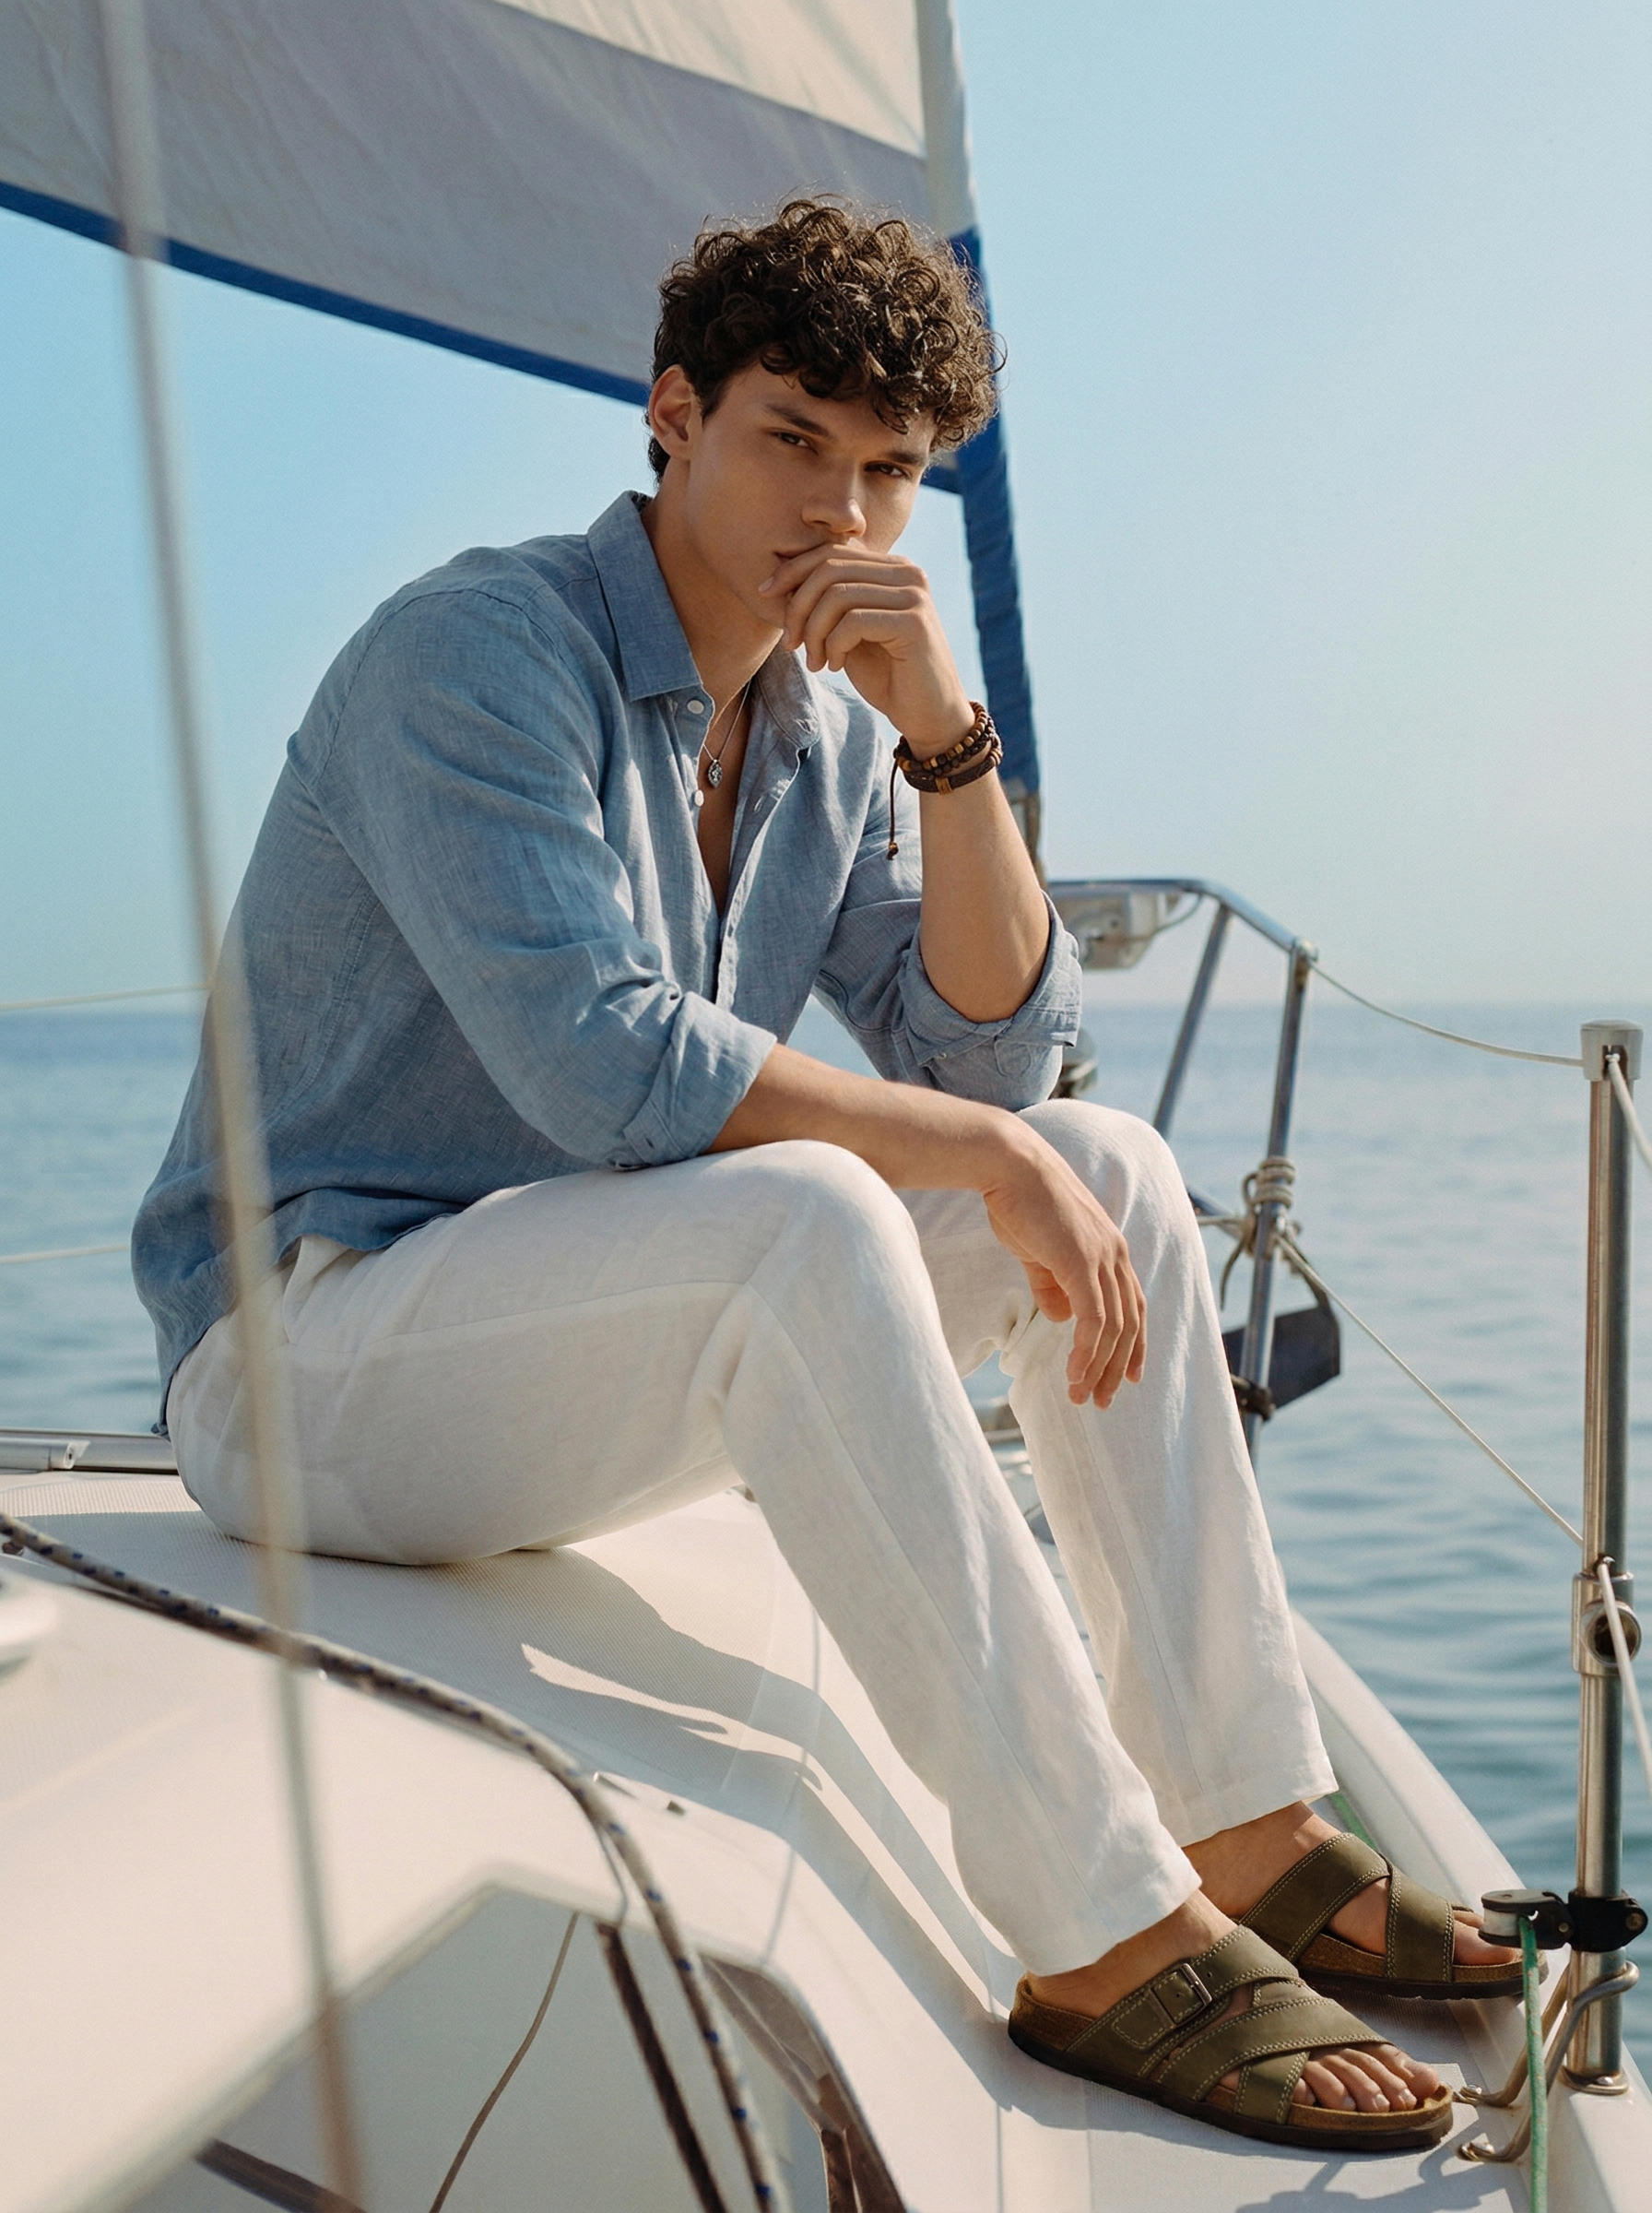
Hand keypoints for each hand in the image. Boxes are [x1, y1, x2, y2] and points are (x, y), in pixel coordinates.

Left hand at [759, 543, 973, 754]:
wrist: (929, 715)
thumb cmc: (888, 676)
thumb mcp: (850, 633)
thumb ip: (829, 604)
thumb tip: (782, 581)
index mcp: (892, 568)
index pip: (831, 552)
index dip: (792, 570)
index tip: (765, 594)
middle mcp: (907, 572)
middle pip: (830, 569)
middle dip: (798, 606)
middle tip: (790, 644)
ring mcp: (914, 595)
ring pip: (837, 595)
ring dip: (813, 633)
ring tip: (814, 661)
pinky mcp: (914, 622)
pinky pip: (853, 622)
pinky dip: (833, 645)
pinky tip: (834, 666)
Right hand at [979, 1133, 1146, 1407]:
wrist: (1008, 1165)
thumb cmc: (1019, 1202)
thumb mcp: (1039, 1252)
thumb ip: (1052, 1285)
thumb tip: (1063, 1318)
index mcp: (1111, 1248)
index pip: (1134, 1305)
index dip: (1134, 1343)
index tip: (1128, 1375)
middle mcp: (1116, 1254)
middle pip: (1131, 1323)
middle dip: (1117, 1367)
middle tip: (1102, 1399)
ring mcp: (1103, 1257)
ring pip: (1114, 1328)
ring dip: (1100, 1367)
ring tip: (1082, 1395)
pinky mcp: (1082, 1262)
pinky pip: (1093, 1320)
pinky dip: (1087, 1351)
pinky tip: (1074, 1373)